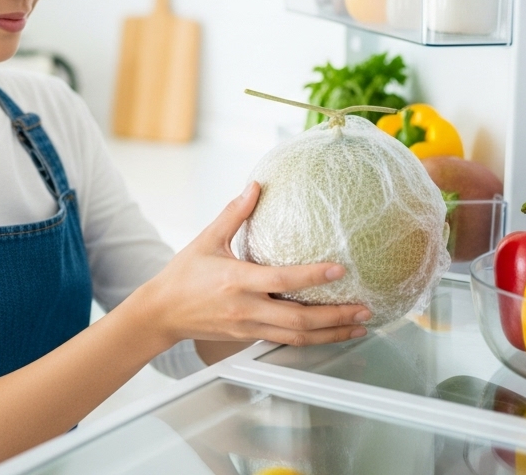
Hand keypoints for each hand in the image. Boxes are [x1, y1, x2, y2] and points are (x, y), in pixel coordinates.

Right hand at [127, 182, 371, 350]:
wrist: (161, 313)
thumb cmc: (183, 275)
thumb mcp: (206, 240)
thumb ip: (233, 214)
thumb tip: (255, 185)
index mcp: (236, 281)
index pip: (281, 279)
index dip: (311, 276)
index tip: (338, 269)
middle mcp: (246, 308)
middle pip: (298, 319)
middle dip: (334, 316)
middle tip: (363, 307)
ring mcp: (249, 327)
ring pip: (296, 336)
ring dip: (331, 333)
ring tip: (359, 325)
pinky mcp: (249, 337)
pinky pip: (286, 340)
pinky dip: (313, 339)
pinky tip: (332, 332)